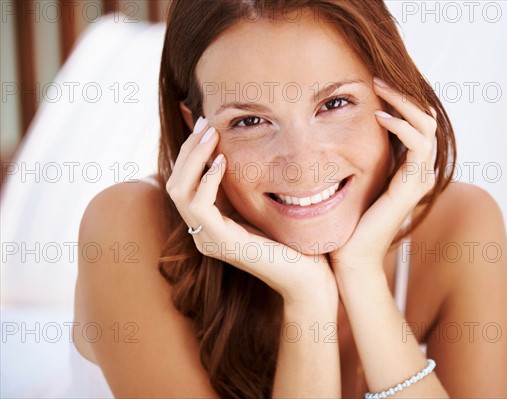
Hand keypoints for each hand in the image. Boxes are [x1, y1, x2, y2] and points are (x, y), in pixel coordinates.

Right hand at [166, 120, 337, 306]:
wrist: (309, 275)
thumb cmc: (292, 239)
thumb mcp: (260, 204)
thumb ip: (243, 184)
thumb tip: (236, 148)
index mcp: (209, 224)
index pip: (183, 183)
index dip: (191, 152)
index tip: (207, 124)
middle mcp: (202, 233)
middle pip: (175, 183)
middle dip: (189, 150)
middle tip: (207, 123)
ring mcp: (209, 240)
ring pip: (180, 192)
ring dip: (193, 158)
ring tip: (211, 135)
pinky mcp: (222, 243)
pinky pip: (200, 206)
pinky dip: (207, 179)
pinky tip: (222, 161)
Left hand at [330, 77, 437, 270]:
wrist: (350, 257)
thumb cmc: (348, 221)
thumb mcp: (354, 180)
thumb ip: (360, 157)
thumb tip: (345, 129)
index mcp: (407, 169)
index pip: (417, 124)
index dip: (401, 101)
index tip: (375, 84)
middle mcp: (418, 172)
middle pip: (427, 119)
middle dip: (404, 95)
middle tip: (378, 78)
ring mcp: (418, 179)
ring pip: (427, 127)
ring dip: (404, 103)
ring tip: (379, 87)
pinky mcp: (410, 187)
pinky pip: (418, 146)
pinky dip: (403, 126)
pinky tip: (380, 116)